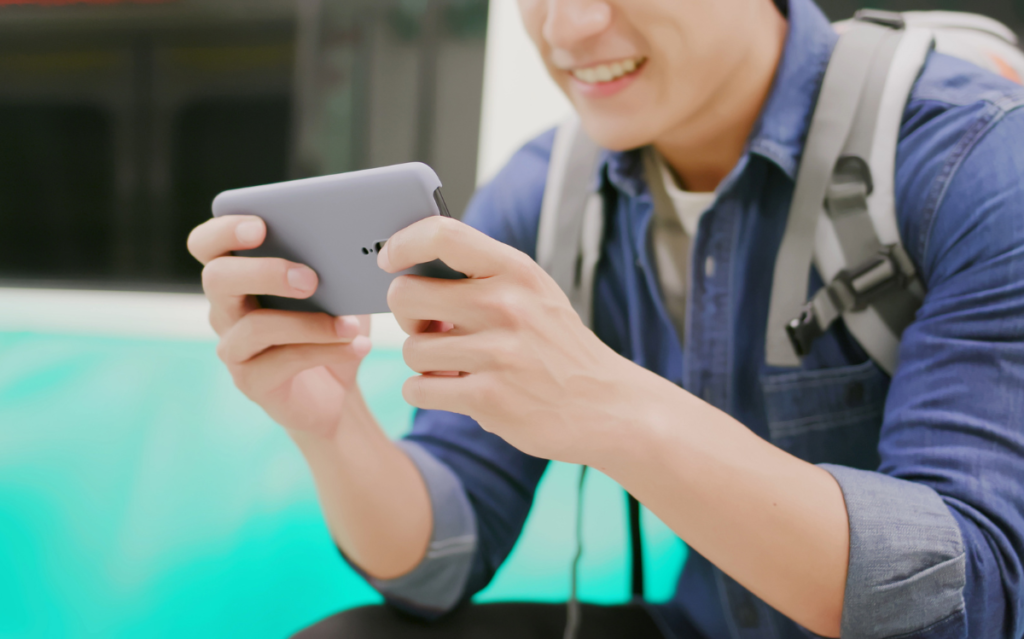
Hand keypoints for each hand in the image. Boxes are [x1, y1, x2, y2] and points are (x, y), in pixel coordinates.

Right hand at [187, 215, 371, 437]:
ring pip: (255, 327)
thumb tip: (353, 240)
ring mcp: (234, 347)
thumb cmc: (331, 327)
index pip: (207, 245)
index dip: (224, 231)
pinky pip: (284, 361)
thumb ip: (332, 263)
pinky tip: (358, 346)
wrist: (338, 392)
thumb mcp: (336, 290)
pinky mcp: (251, 381)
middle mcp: (226, 309)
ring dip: (309, 324)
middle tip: (311, 279)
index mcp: (239, 276)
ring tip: (351, 325)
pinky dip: (326, 351)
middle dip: (265, 272)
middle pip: (217, 278)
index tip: (261, 226)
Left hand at [380, 216, 640, 463]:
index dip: (403, 243)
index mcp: (515, 271)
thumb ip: (482, 275)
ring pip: (411, 350)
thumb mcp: (533, 293)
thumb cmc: (557, 346)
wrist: (606, 406)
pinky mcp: (489, 398)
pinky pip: (418, 390)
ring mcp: (498, 353)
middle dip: (406, 316)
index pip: (442, 234)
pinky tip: (455, 391)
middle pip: (406, 295)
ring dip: (423, 363)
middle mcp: (506, 305)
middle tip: (428, 328)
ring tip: (454, 366)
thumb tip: (411, 266)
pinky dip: (427, 393)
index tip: (389, 260)